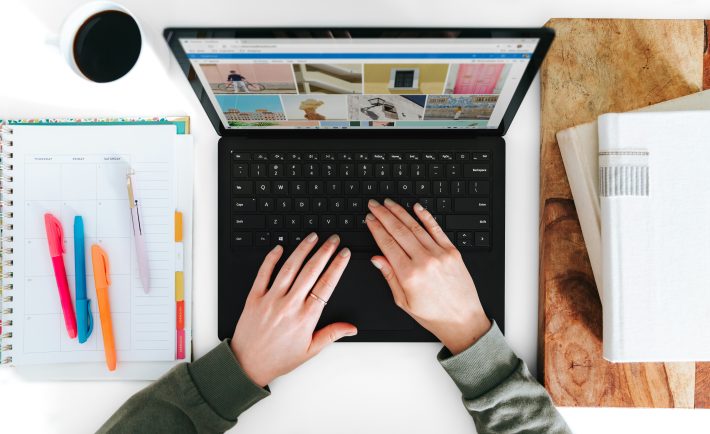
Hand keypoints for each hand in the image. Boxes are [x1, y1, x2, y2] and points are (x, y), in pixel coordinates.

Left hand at [231, 233, 356, 386]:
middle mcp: (289, 305)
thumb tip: (352, 328)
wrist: (247, 365)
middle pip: (311, 271)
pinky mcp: (254, 298)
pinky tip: (280, 248)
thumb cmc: (278, 359)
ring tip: (313, 237)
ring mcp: (270, 300)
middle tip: (333, 239)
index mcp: (305, 318)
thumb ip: (332, 334)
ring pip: (290, 268)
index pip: (326, 285)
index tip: (344, 254)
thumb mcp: (310, 350)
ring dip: (303, 249)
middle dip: (325, 252)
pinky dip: (272, 259)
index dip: (337, 266)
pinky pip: (263, 273)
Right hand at [366, 199, 490, 354]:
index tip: (369, 219)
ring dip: (400, 212)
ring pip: (415, 227)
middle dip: (384, 215)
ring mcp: (440, 254)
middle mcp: (424, 261)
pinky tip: (416, 207)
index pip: (387, 244)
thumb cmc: (434, 315)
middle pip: (399, 231)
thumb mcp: (404, 302)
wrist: (463, 320)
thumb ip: (390, 277)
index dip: (376, 229)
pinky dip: (426, 217)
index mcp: (409, 275)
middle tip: (374, 205)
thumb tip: (377, 259)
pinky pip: (436, 229)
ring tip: (389, 203)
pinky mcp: (453, 252)